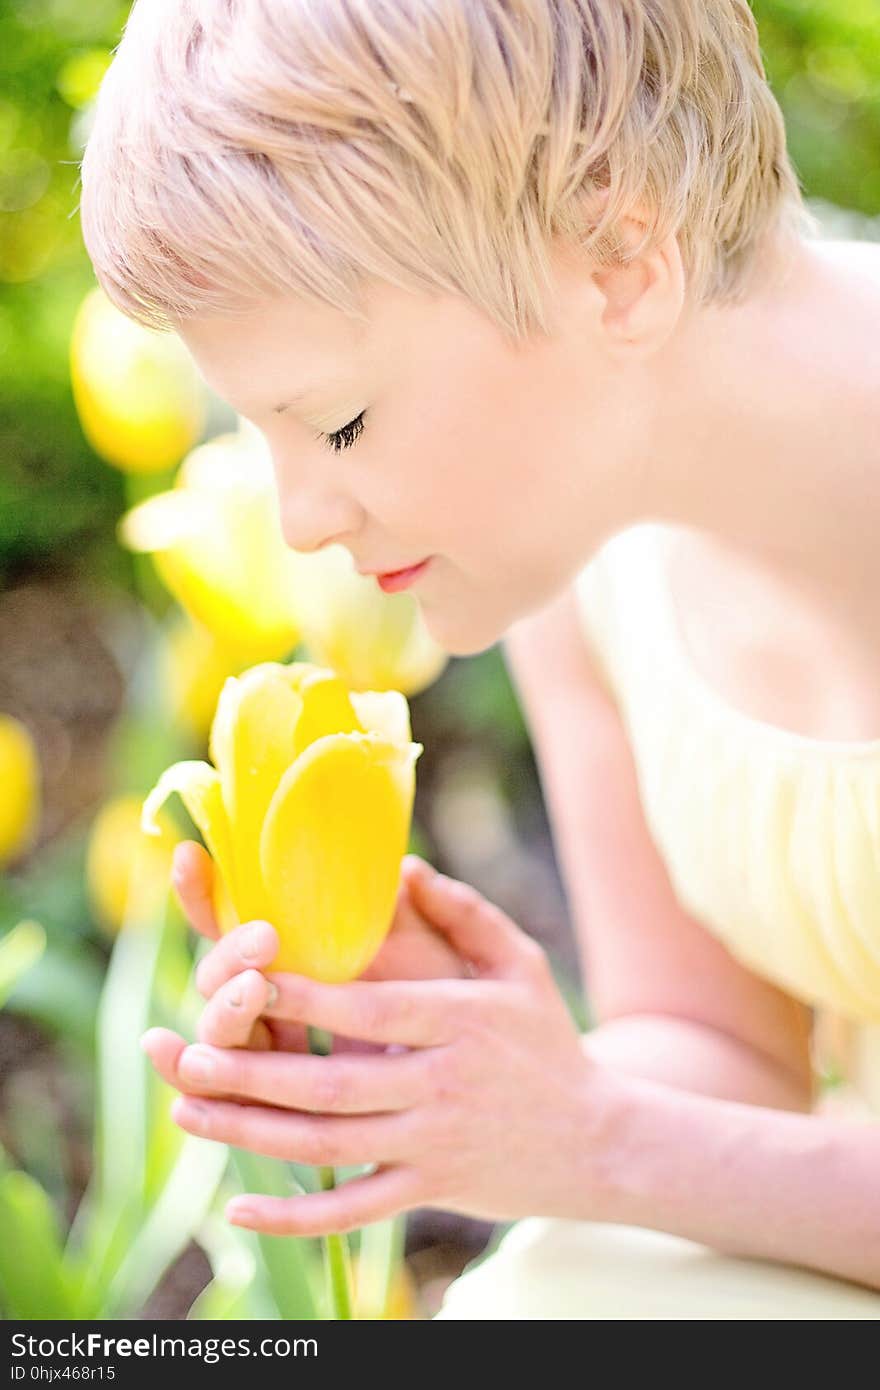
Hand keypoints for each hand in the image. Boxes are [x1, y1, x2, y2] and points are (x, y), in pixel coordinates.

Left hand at [142, 858, 611, 1235]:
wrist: (599, 1142)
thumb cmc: (547, 1041)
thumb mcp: (521, 965)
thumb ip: (464, 912)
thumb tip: (403, 868)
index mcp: (459, 1021)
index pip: (371, 1009)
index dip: (305, 996)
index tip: (246, 976)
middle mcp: (442, 1085)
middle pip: (333, 1083)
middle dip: (254, 1072)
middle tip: (190, 1055)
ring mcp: (432, 1145)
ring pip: (328, 1146)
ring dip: (252, 1132)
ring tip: (188, 1110)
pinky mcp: (428, 1191)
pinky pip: (353, 1210)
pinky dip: (295, 1218)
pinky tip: (242, 1210)